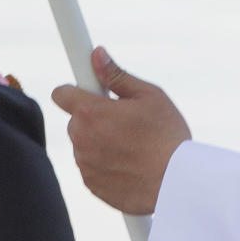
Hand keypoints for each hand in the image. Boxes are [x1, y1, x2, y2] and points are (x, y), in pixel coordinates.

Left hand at [50, 47, 190, 215]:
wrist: (178, 184)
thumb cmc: (168, 137)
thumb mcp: (149, 96)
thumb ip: (117, 75)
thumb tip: (97, 55)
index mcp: (91, 112)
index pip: (61, 93)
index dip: (76, 91)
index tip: (90, 92)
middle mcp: (81, 139)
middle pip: (76, 121)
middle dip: (94, 118)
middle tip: (124, 122)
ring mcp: (84, 164)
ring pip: (83, 145)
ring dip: (99, 143)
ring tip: (132, 146)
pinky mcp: (91, 185)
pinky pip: (90, 167)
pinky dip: (104, 165)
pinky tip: (130, 165)